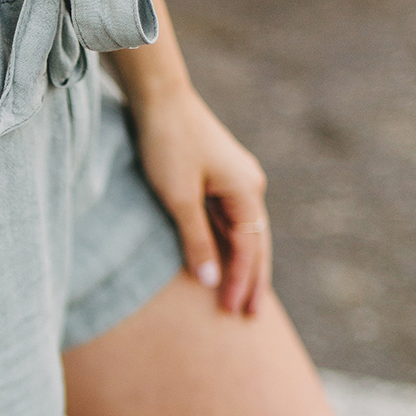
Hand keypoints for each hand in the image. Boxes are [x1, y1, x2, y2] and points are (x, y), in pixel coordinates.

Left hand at [130, 83, 269, 315]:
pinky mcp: (218, 177)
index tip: (232, 312)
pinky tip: (224, 262)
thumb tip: (211, 283)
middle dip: (252, 281)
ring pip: (244, 233)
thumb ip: (196, 241)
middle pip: (255, 244)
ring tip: (241, 297)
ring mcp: (235, 180)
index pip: (249, 249)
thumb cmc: (167, 144)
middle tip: (250, 317)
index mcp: (246, 191)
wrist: (159, 97)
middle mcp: (249, 186)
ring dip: (242, 265)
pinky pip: (229, 220)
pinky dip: (228, 245)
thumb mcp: (179, 198)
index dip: (241, 283)